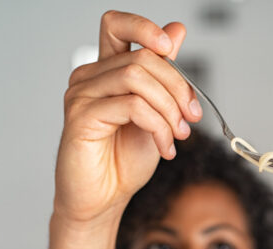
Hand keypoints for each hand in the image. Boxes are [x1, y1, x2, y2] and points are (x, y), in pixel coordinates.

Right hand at [53, 10, 202, 223]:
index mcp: (106, 71)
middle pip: (142, 57)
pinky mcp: (81, 117)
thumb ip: (163, 75)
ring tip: (178, 135)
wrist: (104, 199)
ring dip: (169, 109)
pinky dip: (158, 126)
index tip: (169, 47)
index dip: (144, 27)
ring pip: (137, 78)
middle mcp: (89, 78)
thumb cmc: (123, 161)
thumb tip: (177, 30)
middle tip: (191, 118)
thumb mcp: (156, 113)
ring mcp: (81, 95)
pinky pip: (131, 106)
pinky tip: (164, 148)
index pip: (117, 25)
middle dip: (177, 87)